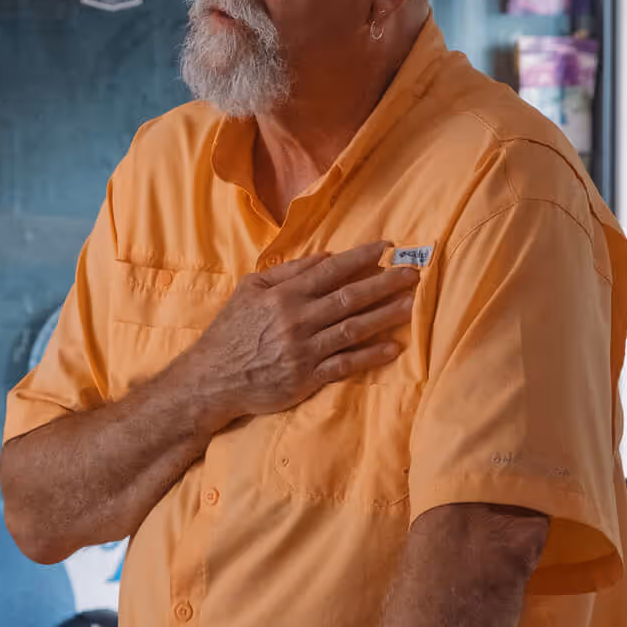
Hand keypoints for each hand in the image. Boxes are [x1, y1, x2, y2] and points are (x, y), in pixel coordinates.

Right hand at [173, 242, 419, 429]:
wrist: (211, 379)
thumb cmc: (231, 332)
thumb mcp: (249, 290)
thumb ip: (287, 272)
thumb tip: (325, 257)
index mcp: (284, 295)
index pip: (330, 271)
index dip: (361, 258)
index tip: (388, 248)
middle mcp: (297, 320)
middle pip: (350, 297)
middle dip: (385, 283)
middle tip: (414, 273)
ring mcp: (304, 350)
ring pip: (353, 329)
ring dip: (386, 316)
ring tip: (412, 304)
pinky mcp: (306, 378)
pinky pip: (345, 364)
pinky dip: (370, 356)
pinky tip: (393, 347)